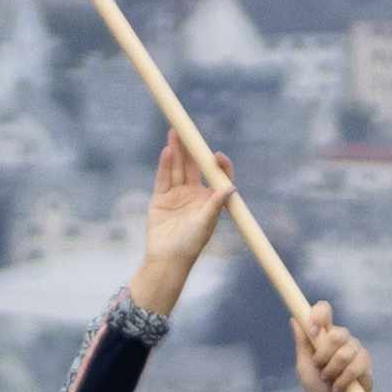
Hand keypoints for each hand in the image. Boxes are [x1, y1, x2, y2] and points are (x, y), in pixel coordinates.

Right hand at [122, 122, 235, 317]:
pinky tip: (167, 152)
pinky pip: (164, 177)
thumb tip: (231, 188)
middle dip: (192, 149)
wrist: (166, 259)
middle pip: (194, 166)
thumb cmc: (190, 245)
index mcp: (210, 199)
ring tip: (175, 133)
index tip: (217, 156)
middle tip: (190, 132)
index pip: (216, 176)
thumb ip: (216, 205)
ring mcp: (176, 194)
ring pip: (177, 168)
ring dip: (177, 151)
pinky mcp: (160, 197)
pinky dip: (165, 164)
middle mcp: (194, 193)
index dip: (218, 165)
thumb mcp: (206, 224)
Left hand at [293, 301, 374, 391]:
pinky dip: (344, 379)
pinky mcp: (365, 361)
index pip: (324, 311)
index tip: (314, 331)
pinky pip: (356, 365)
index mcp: (323, 335)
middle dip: (325, 354)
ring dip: (333, 370)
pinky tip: (339, 387)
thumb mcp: (304, 367)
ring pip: (346, 351)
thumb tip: (294, 320)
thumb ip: (302, 344)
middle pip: (337, 333)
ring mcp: (354, 348)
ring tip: (328, 380)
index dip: (319, 315)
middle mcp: (340, 338)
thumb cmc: (318, 388)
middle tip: (319, 367)